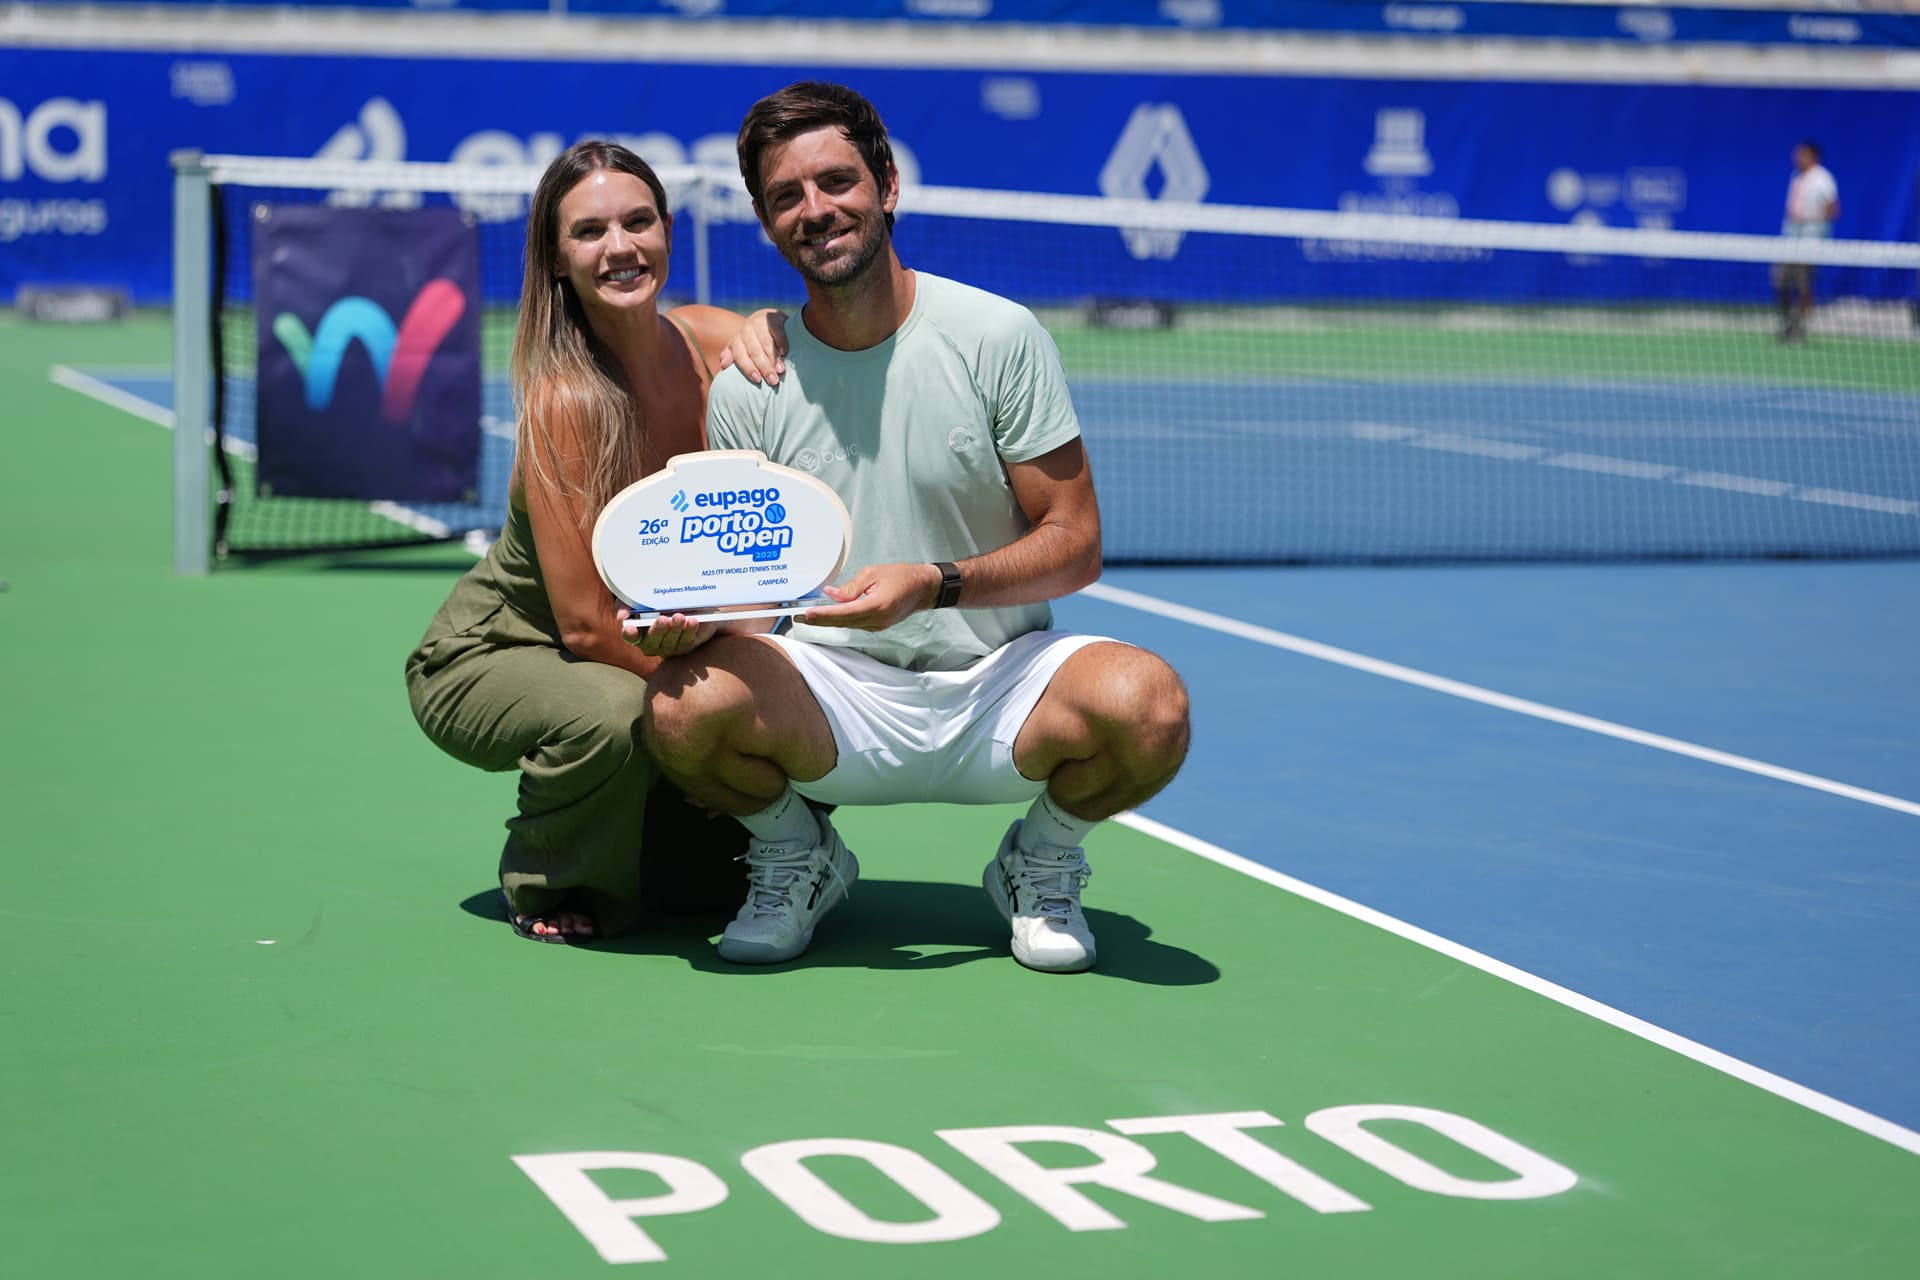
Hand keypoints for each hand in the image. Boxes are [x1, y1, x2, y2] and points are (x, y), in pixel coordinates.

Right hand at [619, 608, 715, 657]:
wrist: (691, 604)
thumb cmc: (660, 601)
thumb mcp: (642, 598)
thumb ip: (629, 603)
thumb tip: (623, 616)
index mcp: (638, 632)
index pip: (630, 636)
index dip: (630, 634)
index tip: (630, 628)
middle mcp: (652, 643)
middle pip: (652, 641)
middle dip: (657, 630)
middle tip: (662, 619)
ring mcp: (669, 647)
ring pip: (670, 641)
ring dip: (675, 629)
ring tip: (679, 617)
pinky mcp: (686, 645)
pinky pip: (687, 640)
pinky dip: (689, 630)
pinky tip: (692, 621)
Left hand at [716, 308, 787, 386]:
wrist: (768, 320)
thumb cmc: (754, 342)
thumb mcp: (741, 349)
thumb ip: (732, 356)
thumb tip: (724, 365)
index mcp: (736, 341)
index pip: (740, 356)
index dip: (748, 368)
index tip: (758, 380)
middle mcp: (745, 331)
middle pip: (754, 351)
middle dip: (764, 367)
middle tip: (773, 380)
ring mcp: (758, 322)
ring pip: (765, 342)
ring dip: (774, 358)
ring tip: (781, 370)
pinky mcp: (771, 317)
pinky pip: (775, 330)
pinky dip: (780, 341)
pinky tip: (784, 352)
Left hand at [801, 563, 940, 631]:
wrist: (924, 588)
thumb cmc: (902, 576)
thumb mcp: (873, 574)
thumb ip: (851, 587)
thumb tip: (832, 594)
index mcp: (877, 606)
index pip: (844, 613)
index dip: (824, 615)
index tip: (808, 614)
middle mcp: (877, 620)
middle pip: (843, 622)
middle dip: (820, 620)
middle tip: (799, 617)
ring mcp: (878, 626)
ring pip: (848, 625)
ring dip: (829, 621)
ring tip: (809, 616)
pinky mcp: (878, 626)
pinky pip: (855, 624)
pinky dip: (841, 620)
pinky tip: (829, 615)